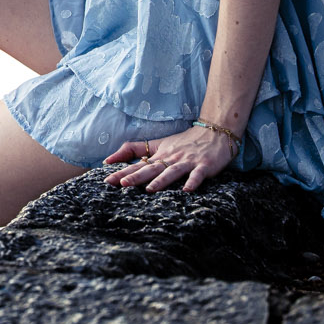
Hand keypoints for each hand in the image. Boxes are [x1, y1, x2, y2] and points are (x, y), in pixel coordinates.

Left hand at [101, 124, 236, 192]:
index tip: (107, 180)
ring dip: (161, 180)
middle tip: (122, 183)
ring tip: (149, 190)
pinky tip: (187, 190)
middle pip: (151, 168)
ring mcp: (188, 162)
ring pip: (172, 172)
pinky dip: (193, 182)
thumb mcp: (159, 144)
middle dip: (136, 176)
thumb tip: (109, 159)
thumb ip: (135, 149)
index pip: (138, 165)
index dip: (122, 171)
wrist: (216, 133)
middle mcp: (172, 158)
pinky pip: (198, 175)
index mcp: (160, 155)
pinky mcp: (204, 166)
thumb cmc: (185, 142)